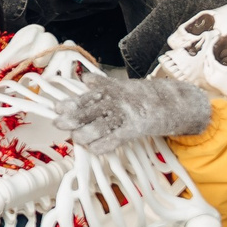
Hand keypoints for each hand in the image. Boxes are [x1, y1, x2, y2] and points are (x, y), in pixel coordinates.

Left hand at [52, 69, 213, 152]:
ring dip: (82, 135)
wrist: (170, 102)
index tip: (56, 107)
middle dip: (70, 119)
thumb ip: (101, 83)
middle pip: (86, 112)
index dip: (68, 103)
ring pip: (96, 128)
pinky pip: (111, 141)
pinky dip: (99, 146)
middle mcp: (114, 102)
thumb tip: (83, 78)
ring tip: (76, 137)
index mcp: (110, 91)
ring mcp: (123, 117)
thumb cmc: (142, 95)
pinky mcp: (132, 130)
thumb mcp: (121, 85)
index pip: (84, 97)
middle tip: (59, 123)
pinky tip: (92, 148)